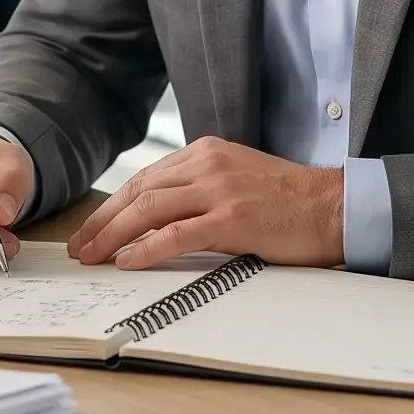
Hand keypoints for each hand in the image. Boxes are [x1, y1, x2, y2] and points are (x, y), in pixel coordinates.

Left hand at [68, 137, 343, 270]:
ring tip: (92, 257)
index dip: (113, 206)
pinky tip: (127, 261)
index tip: (92, 229)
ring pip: (148, 209)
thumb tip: (157, 218)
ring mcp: (219, 190)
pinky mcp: (232, 218)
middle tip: (79, 247)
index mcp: (206, 152)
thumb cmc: (289, 202)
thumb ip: (200, 189)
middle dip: (102, 222)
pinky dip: (145, 248)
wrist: (334, 207)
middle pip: (138, 191)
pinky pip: (176, 233)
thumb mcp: (237, 181)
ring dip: (112, 235)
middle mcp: (208, 164)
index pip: (146, 179)